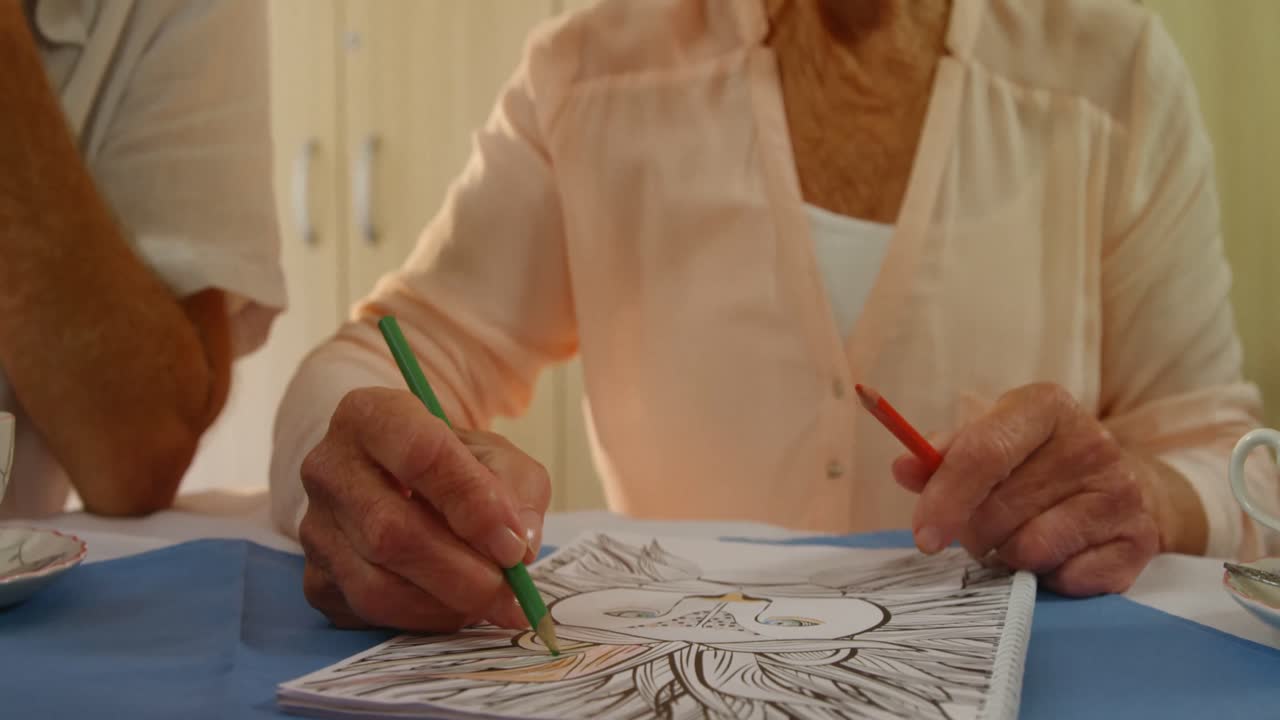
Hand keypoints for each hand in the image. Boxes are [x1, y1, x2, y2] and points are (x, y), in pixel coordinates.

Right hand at [297, 387, 550, 630]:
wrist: (416, 486)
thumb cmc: (460, 467)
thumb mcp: (502, 460)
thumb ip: (518, 493)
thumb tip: (516, 545)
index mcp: (371, 416)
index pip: (420, 455)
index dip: (472, 505)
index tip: (512, 545)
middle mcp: (329, 467)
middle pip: (391, 530)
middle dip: (463, 572)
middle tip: (510, 591)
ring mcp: (314, 526)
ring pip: (377, 584)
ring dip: (446, 603)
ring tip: (491, 600)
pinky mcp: (316, 578)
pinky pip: (370, 614)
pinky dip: (424, 620)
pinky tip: (454, 605)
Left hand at [892, 383, 1162, 595]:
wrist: (1123, 487)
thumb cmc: (1035, 463)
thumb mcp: (989, 442)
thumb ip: (941, 456)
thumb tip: (903, 468)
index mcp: (1046, 406)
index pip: (983, 453)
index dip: (945, 498)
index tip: (923, 536)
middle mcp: (1091, 443)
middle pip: (998, 511)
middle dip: (976, 533)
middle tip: (985, 529)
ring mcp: (1121, 492)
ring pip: (1030, 550)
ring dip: (1011, 557)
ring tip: (1022, 537)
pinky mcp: (1140, 541)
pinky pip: (1066, 580)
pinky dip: (1050, 578)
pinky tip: (1059, 555)